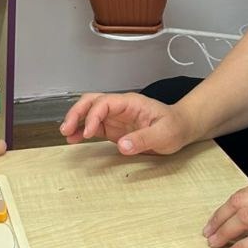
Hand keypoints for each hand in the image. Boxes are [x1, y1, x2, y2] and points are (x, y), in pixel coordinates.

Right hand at [59, 92, 190, 155]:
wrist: (181, 128)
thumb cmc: (175, 127)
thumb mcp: (164, 134)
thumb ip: (144, 139)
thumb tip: (122, 145)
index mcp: (130, 103)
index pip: (105, 103)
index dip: (93, 116)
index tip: (88, 133)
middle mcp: (120, 107)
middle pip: (92, 101)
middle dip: (77, 112)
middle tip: (67, 128)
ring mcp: (116, 117)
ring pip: (89, 112)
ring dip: (76, 120)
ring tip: (66, 133)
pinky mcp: (114, 129)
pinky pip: (94, 126)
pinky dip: (82, 131)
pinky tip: (74, 139)